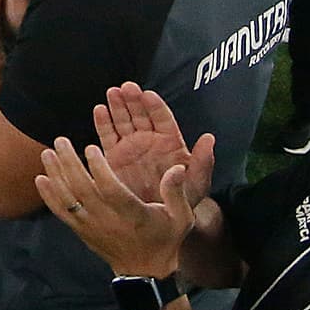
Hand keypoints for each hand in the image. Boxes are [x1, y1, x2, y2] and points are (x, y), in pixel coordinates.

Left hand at [35, 137, 192, 279]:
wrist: (144, 271)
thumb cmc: (164, 239)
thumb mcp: (181, 217)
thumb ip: (176, 192)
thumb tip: (176, 168)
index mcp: (132, 214)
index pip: (110, 189)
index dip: (99, 169)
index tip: (90, 147)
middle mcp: (108, 220)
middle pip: (82, 189)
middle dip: (69, 163)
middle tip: (60, 141)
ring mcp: (91, 226)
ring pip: (67, 199)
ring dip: (55, 175)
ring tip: (47, 153)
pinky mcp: (81, 231)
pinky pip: (61, 213)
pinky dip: (49, 196)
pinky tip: (40, 178)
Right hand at [94, 82, 215, 206]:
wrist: (158, 221)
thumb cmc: (181, 202)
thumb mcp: (197, 185)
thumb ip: (202, 162)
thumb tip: (209, 138)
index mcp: (170, 144)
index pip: (162, 119)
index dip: (155, 106)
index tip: (148, 95)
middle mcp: (149, 141)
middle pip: (140, 115)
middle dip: (134, 100)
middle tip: (126, 88)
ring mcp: (130, 147)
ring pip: (122, 121)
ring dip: (117, 106)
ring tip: (112, 93)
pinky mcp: (113, 157)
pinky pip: (107, 136)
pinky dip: (103, 123)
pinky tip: (99, 110)